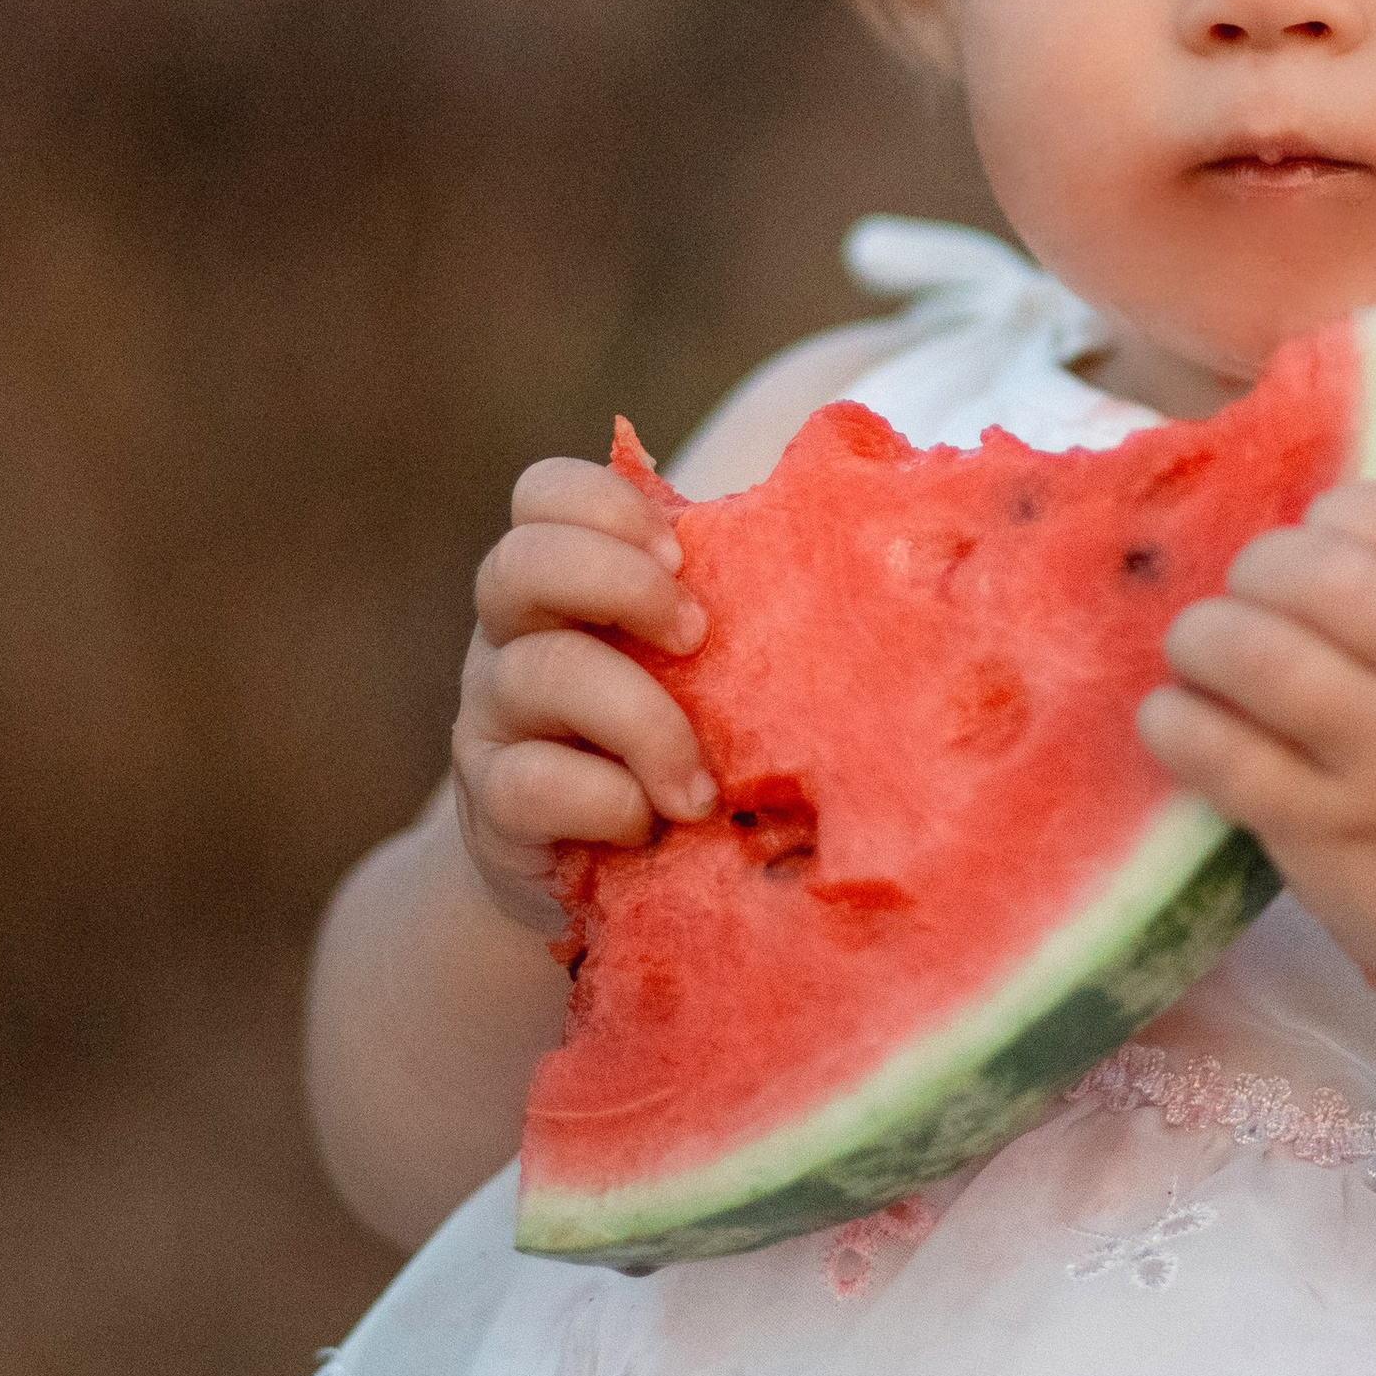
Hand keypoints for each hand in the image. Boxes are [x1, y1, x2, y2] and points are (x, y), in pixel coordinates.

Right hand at [453, 457, 714, 932]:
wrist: (606, 879)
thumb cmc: (678, 748)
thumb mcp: (700, 668)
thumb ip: (737, 606)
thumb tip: (886, 536)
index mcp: (562, 585)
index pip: (544, 495)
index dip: (606, 505)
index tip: (684, 553)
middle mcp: (509, 638)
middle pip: (518, 563)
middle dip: (620, 585)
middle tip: (697, 634)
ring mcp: (490, 720)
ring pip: (536, 673)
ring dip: (641, 720)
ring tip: (703, 788)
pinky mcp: (491, 806)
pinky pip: (528, 783)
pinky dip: (605, 800)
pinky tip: (651, 824)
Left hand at [1135, 482, 1375, 999]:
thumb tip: (1284, 530)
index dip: (1349, 508)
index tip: (1315, 532)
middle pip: (1332, 576)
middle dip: (1258, 567)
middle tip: (1239, 596)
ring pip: (1266, 658)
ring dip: (1203, 638)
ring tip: (1197, 653)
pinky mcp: (1328, 836)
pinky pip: (1226, 756)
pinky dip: (1176, 723)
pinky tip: (1173, 721)